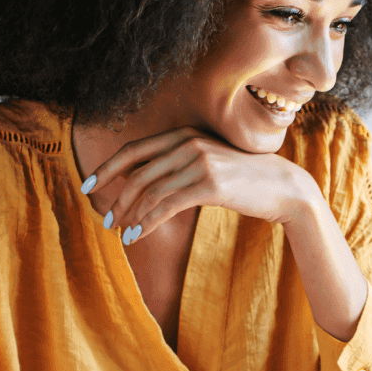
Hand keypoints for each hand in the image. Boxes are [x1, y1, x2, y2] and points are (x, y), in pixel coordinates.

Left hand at [84, 127, 320, 242]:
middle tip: (105, 219)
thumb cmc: (243, 179)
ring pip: (150, 192)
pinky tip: (137, 236)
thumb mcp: (207, 162)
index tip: (88, 184)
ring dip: (130, 215)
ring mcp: (200, 162)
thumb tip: (137, 179)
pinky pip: (167, 206)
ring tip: (121, 233)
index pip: (134, 149)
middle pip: (138, 173)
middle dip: (116, 198)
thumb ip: (176, 164)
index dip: (107, 168)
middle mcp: (189, 143)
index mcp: (184, 134)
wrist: (283, 187)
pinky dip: (147, 222)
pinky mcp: (209, 184)